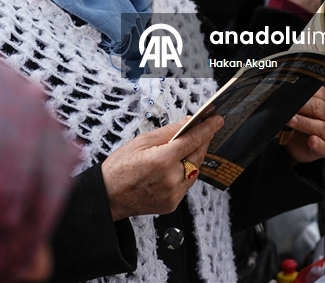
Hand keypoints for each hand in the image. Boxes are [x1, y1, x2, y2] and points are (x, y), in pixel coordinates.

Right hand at [101, 114, 223, 220]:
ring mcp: (173, 194)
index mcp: (162, 160)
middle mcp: (171, 179)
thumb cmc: (118, 168)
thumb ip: (167, 133)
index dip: (207, 129)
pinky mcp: (173, 204)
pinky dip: (186, 173)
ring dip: (194, 157)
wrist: (108, 196)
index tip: (216, 120)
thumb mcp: (140, 142)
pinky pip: (186, 184)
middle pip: (197, 155)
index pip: (192, 140)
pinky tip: (178, 165)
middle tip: (206, 129)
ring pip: (194, 171)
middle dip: (202, 141)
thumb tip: (186, 123)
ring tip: (190, 146)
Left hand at [284, 87, 324, 162]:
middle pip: (320, 109)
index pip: (320, 94)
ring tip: (292, 121)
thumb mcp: (300, 110)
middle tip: (289, 109)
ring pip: (322, 127)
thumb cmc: (301, 124)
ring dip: (305, 123)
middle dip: (304, 107)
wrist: (297, 145)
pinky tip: (312, 141)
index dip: (306, 95)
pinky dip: (318, 144)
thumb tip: (290, 95)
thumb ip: (299, 102)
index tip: (293, 96)